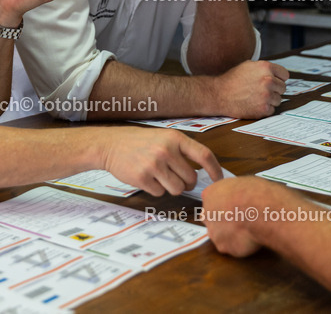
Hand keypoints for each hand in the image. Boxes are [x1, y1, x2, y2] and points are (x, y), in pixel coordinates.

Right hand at [100, 127, 221, 196]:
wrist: (111, 145)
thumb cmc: (140, 142)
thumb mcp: (164, 137)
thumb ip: (183, 151)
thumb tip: (204, 172)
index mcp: (175, 138)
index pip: (204, 155)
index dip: (215, 170)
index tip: (219, 179)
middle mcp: (166, 150)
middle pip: (191, 178)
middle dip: (186, 182)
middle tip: (175, 176)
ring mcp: (154, 165)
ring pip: (177, 188)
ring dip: (171, 186)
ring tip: (159, 176)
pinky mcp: (142, 178)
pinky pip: (160, 193)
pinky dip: (155, 189)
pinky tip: (147, 177)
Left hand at [201, 176, 284, 256]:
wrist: (257, 210)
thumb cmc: (253, 193)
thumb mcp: (241, 182)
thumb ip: (233, 191)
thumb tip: (238, 194)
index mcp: (210, 194)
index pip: (210, 201)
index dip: (223, 205)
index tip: (234, 207)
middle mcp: (207, 214)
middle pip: (212, 220)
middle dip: (224, 221)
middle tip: (239, 220)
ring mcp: (214, 233)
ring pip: (220, 236)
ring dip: (231, 235)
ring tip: (247, 230)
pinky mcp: (224, 247)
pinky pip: (231, 247)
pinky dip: (240, 245)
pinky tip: (250, 238)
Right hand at [211, 60, 287, 118]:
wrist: (219, 94)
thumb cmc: (232, 80)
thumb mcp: (248, 65)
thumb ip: (264, 68)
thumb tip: (277, 74)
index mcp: (266, 67)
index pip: (285, 75)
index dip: (278, 78)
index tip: (272, 82)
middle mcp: (268, 80)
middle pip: (283, 88)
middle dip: (274, 89)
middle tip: (260, 91)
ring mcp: (267, 95)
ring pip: (278, 100)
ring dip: (270, 100)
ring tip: (256, 97)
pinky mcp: (263, 109)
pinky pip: (272, 110)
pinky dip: (264, 109)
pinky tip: (254, 104)